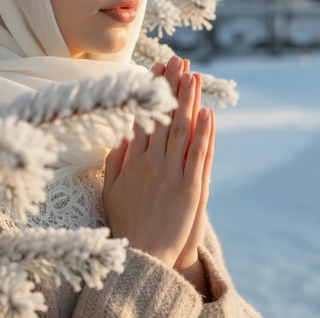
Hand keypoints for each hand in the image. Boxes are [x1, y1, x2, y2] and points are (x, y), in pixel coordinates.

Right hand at [102, 56, 212, 270]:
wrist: (144, 259)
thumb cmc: (126, 224)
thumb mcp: (111, 190)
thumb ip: (115, 161)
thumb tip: (120, 135)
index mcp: (132, 160)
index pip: (143, 116)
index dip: (150, 92)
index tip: (155, 69)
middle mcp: (151, 162)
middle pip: (163, 116)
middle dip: (171, 86)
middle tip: (178, 60)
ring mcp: (171, 174)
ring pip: (181, 129)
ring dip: (188, 100)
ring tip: (193, 75)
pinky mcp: (190, 189)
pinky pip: (198, 154)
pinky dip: (204, 132)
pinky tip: (208, 112)